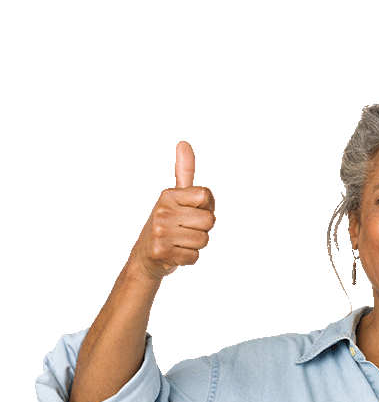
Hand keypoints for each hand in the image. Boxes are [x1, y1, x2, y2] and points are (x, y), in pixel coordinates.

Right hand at [128, 141, 215, 279]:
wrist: (145, 257)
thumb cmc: (167, 224)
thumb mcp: (174, 196)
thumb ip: (184, 171)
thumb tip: (184, 142)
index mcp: (168, 194)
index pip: (206, 196)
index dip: (206, 207)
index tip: (191, 211)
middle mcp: (162, 210)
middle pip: (210, 220)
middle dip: (202, 229)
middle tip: (185, 230)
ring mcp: (160, 231)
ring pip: (204, 240)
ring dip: (195, 245)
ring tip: (179, 242)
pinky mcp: (161, 251)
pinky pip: (195, 257)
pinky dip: (188, 258)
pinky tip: (175, 254)